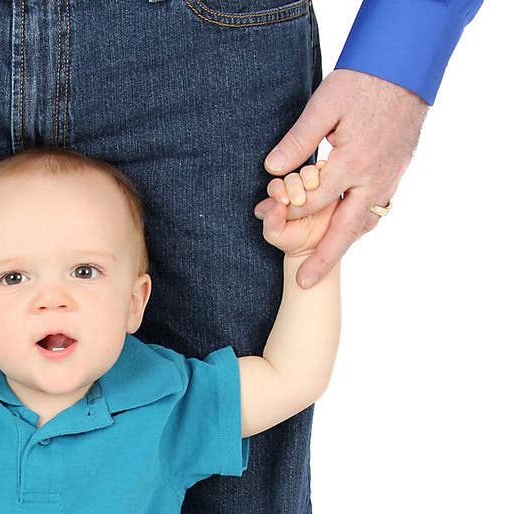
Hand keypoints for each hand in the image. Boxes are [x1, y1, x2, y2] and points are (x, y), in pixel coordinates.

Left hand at [262, 70, 427, 287]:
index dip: (289, 210)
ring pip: (365, 223)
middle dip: (323, 259)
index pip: (314, 201)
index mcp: (352, 163)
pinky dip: (361, 224)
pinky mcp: (397, 172)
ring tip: (324, 263)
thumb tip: (271, 169)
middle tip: (304, 284)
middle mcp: (373, 179)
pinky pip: (378, 209)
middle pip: (345, 231)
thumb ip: (298, 140)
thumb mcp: (325, 104)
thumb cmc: (363, 81)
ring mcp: (389, 178)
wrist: (406, 67)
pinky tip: (349, 229)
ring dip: (344, 243)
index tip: (268, 217)